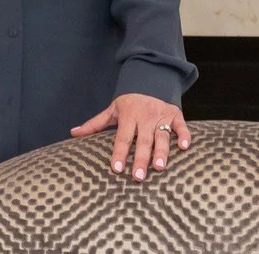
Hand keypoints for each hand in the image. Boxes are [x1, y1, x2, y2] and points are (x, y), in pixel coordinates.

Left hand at [71, 93, 189, 180]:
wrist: (149, 80)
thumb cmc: (128, 103)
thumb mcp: (111, 110)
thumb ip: (94, 124)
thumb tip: (73, 133)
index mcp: (128, 116)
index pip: (122, 137)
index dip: (118, 153)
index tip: (116, 169)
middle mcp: (144, 117)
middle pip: (142, 140)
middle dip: (140, 159)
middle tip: (137, 177)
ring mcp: (161, 116)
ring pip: (162, 136)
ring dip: (161, 151)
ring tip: (159, 167)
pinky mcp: (175, 115)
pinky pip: (181, 126)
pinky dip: (185, 135)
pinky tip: (185, 147)